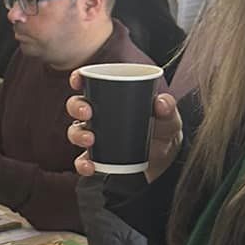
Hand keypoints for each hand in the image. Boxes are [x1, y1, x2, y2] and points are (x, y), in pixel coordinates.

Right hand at [67, 79, 182, 182]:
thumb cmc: (163, 130)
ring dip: (78, 134)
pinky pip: (83, 160)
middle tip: (88, 112)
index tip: (78, 79)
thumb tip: (161, 102)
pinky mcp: (99, 158)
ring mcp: (97, 137)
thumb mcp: (169, 117)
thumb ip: (167, 108)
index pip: (90, 83)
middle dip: (77, 107)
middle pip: (77, 106)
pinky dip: (83, 163)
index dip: (79, 79)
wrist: (168, 160)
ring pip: (75, 132)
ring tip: (90, 139)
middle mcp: (99, 116)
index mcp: (112, 97)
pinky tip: (90, 165)